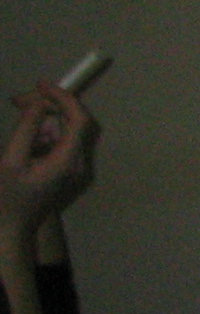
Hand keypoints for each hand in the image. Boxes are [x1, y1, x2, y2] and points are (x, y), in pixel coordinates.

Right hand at [1, 83, 97, 238]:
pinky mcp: (63, 168)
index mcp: (68, 161)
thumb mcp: (10, 161)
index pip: (78, 119)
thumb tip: (40, 104)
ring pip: (61, 129)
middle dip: (46, 106)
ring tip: (16, 123)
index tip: (41, 84)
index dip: (63, 97)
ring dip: (40, 120)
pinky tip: (20, 140)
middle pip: (70, 121)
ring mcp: (72, 166)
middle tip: (17, 100)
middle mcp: (77, 162)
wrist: (10, 228)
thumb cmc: (6, 198)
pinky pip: (56, 141)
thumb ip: (26, 130)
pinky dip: (39, 133)